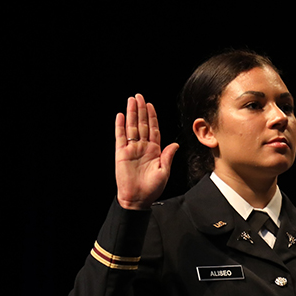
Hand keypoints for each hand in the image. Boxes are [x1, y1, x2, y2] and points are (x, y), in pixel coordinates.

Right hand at [115, 94, 178, 209]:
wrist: (138, 199)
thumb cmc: (152, 188)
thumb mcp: (164, 171)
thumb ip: (168, 156)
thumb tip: (175, 144)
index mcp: (154, 151)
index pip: (153, 129)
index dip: (152, 117)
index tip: (150, 105)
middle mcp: (142, 147)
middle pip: (142, 124)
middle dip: (141, 110)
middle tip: (139, 96)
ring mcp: (131, 149)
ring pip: (131, 127)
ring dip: (131, 113)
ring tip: (131, 100)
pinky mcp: (121, 154)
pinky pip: (120, 137)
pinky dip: (120, 126)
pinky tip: (121, 115)